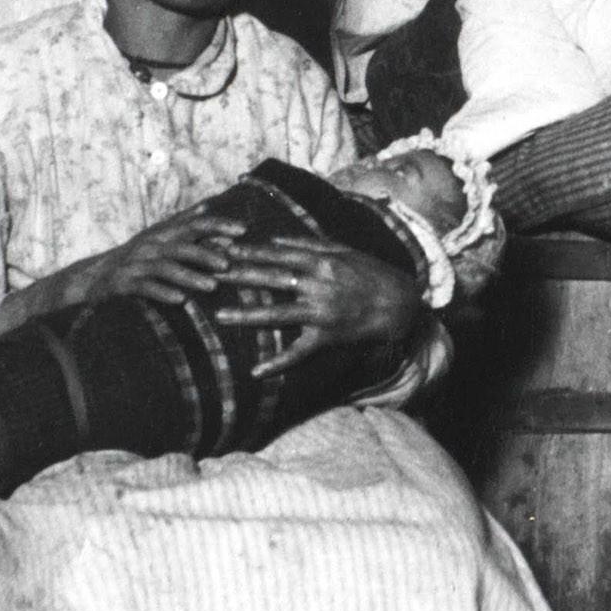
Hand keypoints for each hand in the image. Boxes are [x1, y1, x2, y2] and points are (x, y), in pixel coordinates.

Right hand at [80, 208, 252, 307]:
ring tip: (211, 286)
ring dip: (190, 276)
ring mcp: (137, 264)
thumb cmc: (134, 259)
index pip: (193, 224)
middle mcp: (150, 245)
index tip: (242, 229)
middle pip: (181, 245)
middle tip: (228, 264)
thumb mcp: (156, 237)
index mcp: (162, 234)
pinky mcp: (124, 283)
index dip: (217, 225)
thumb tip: (206, 206)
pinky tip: (180, 300)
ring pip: (166, 267)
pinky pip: (145, 287)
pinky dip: (163, 292)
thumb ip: (181, 223)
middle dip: (206, 253)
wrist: (93, 277)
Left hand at [214, 235, 424, 378]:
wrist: (400, 303)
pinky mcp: (327, 336)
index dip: (248, 251)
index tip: (223, 249)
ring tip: (220, 317)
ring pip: (277, 315)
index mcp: (321, 261)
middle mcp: (318, 285)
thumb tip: (275, 238)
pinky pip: (299, 352)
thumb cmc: (370, 272)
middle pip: (270, 280)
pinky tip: (255, 372)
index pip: (276, 254)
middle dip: (238, 276)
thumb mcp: (343, 249)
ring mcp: (321, 312)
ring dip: (247, 316)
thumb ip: (308, 243)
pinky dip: (278, 364)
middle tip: (210, 274)